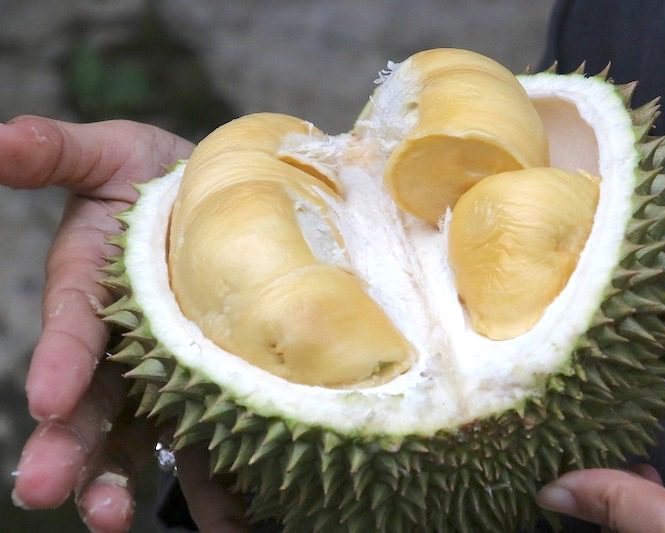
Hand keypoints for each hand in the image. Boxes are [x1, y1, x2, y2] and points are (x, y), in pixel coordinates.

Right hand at [4, 116, 247, 530]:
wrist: (228, 201)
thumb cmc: (161, 177)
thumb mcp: (111, 154)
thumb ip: (58, 153)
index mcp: (92, 293)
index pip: (73, 333)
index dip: (61, 362)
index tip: (49, 399)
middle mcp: (121, 348)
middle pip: (93, 405)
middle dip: (72, 449)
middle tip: (52, 492)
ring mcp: (164, 376)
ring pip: (139, 438)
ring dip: (127, 482)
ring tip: (116, 520)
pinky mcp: (210, 391)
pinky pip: (211, 441)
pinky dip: (218, 486)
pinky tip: (231, 520)